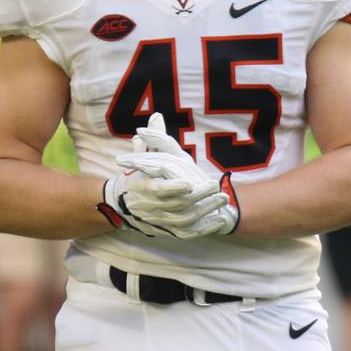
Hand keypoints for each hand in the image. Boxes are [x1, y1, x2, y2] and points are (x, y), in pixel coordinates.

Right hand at [95, 114, 237, 237]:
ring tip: (223, 199)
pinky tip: (220, 221)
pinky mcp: (169, 231)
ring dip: (205, 210)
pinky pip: (187, 233)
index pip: (157, 190)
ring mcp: (159, 221)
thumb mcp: (147, 156)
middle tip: (216, 186)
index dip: (172, 188)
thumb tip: (157, 116)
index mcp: (142, 186)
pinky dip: (204, 229)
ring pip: (184, 219)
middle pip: (176, 204)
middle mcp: (149, 206)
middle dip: (198, 196)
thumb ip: (153, 139)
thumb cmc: (143, 176)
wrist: (128, 204)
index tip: (189, 183)